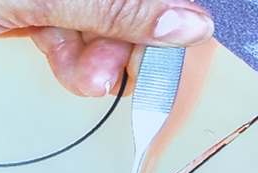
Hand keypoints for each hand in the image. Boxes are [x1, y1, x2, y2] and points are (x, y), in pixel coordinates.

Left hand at [0, 0, 213, 96]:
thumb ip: (106, 5)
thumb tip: (186, 22)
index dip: (171, 27)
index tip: (174, 68)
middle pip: (130, 2)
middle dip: (131, 41)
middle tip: (113, 79)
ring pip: (101, 16)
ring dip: (102, 53)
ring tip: (82, 79)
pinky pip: (70, 24)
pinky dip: (74, 52)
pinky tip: (71, 71)